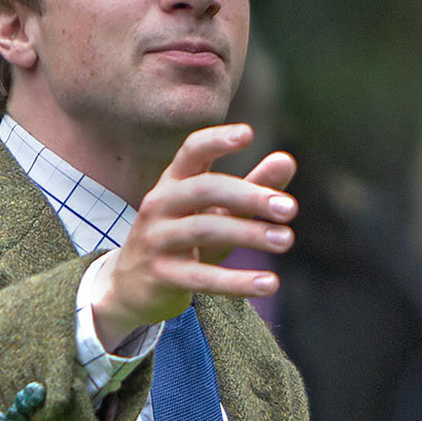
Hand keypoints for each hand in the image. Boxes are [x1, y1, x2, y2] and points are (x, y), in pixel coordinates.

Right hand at [91, 124, 296, 350]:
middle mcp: (160, 204)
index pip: (192, 151)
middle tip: (290, 208)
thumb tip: (287, 159)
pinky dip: (238, 282)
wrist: (131, 286)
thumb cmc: (184, 240)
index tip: (247, 134)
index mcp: (174, 182)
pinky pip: (202, 277)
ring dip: (249, 234)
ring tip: (286, 240)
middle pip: (204, 189)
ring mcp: (156, 239)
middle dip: (249, 196)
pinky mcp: (160, 275)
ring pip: (204, 230)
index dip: (216, 140)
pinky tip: (270, 283)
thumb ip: (252, 188)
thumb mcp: (217, 213)